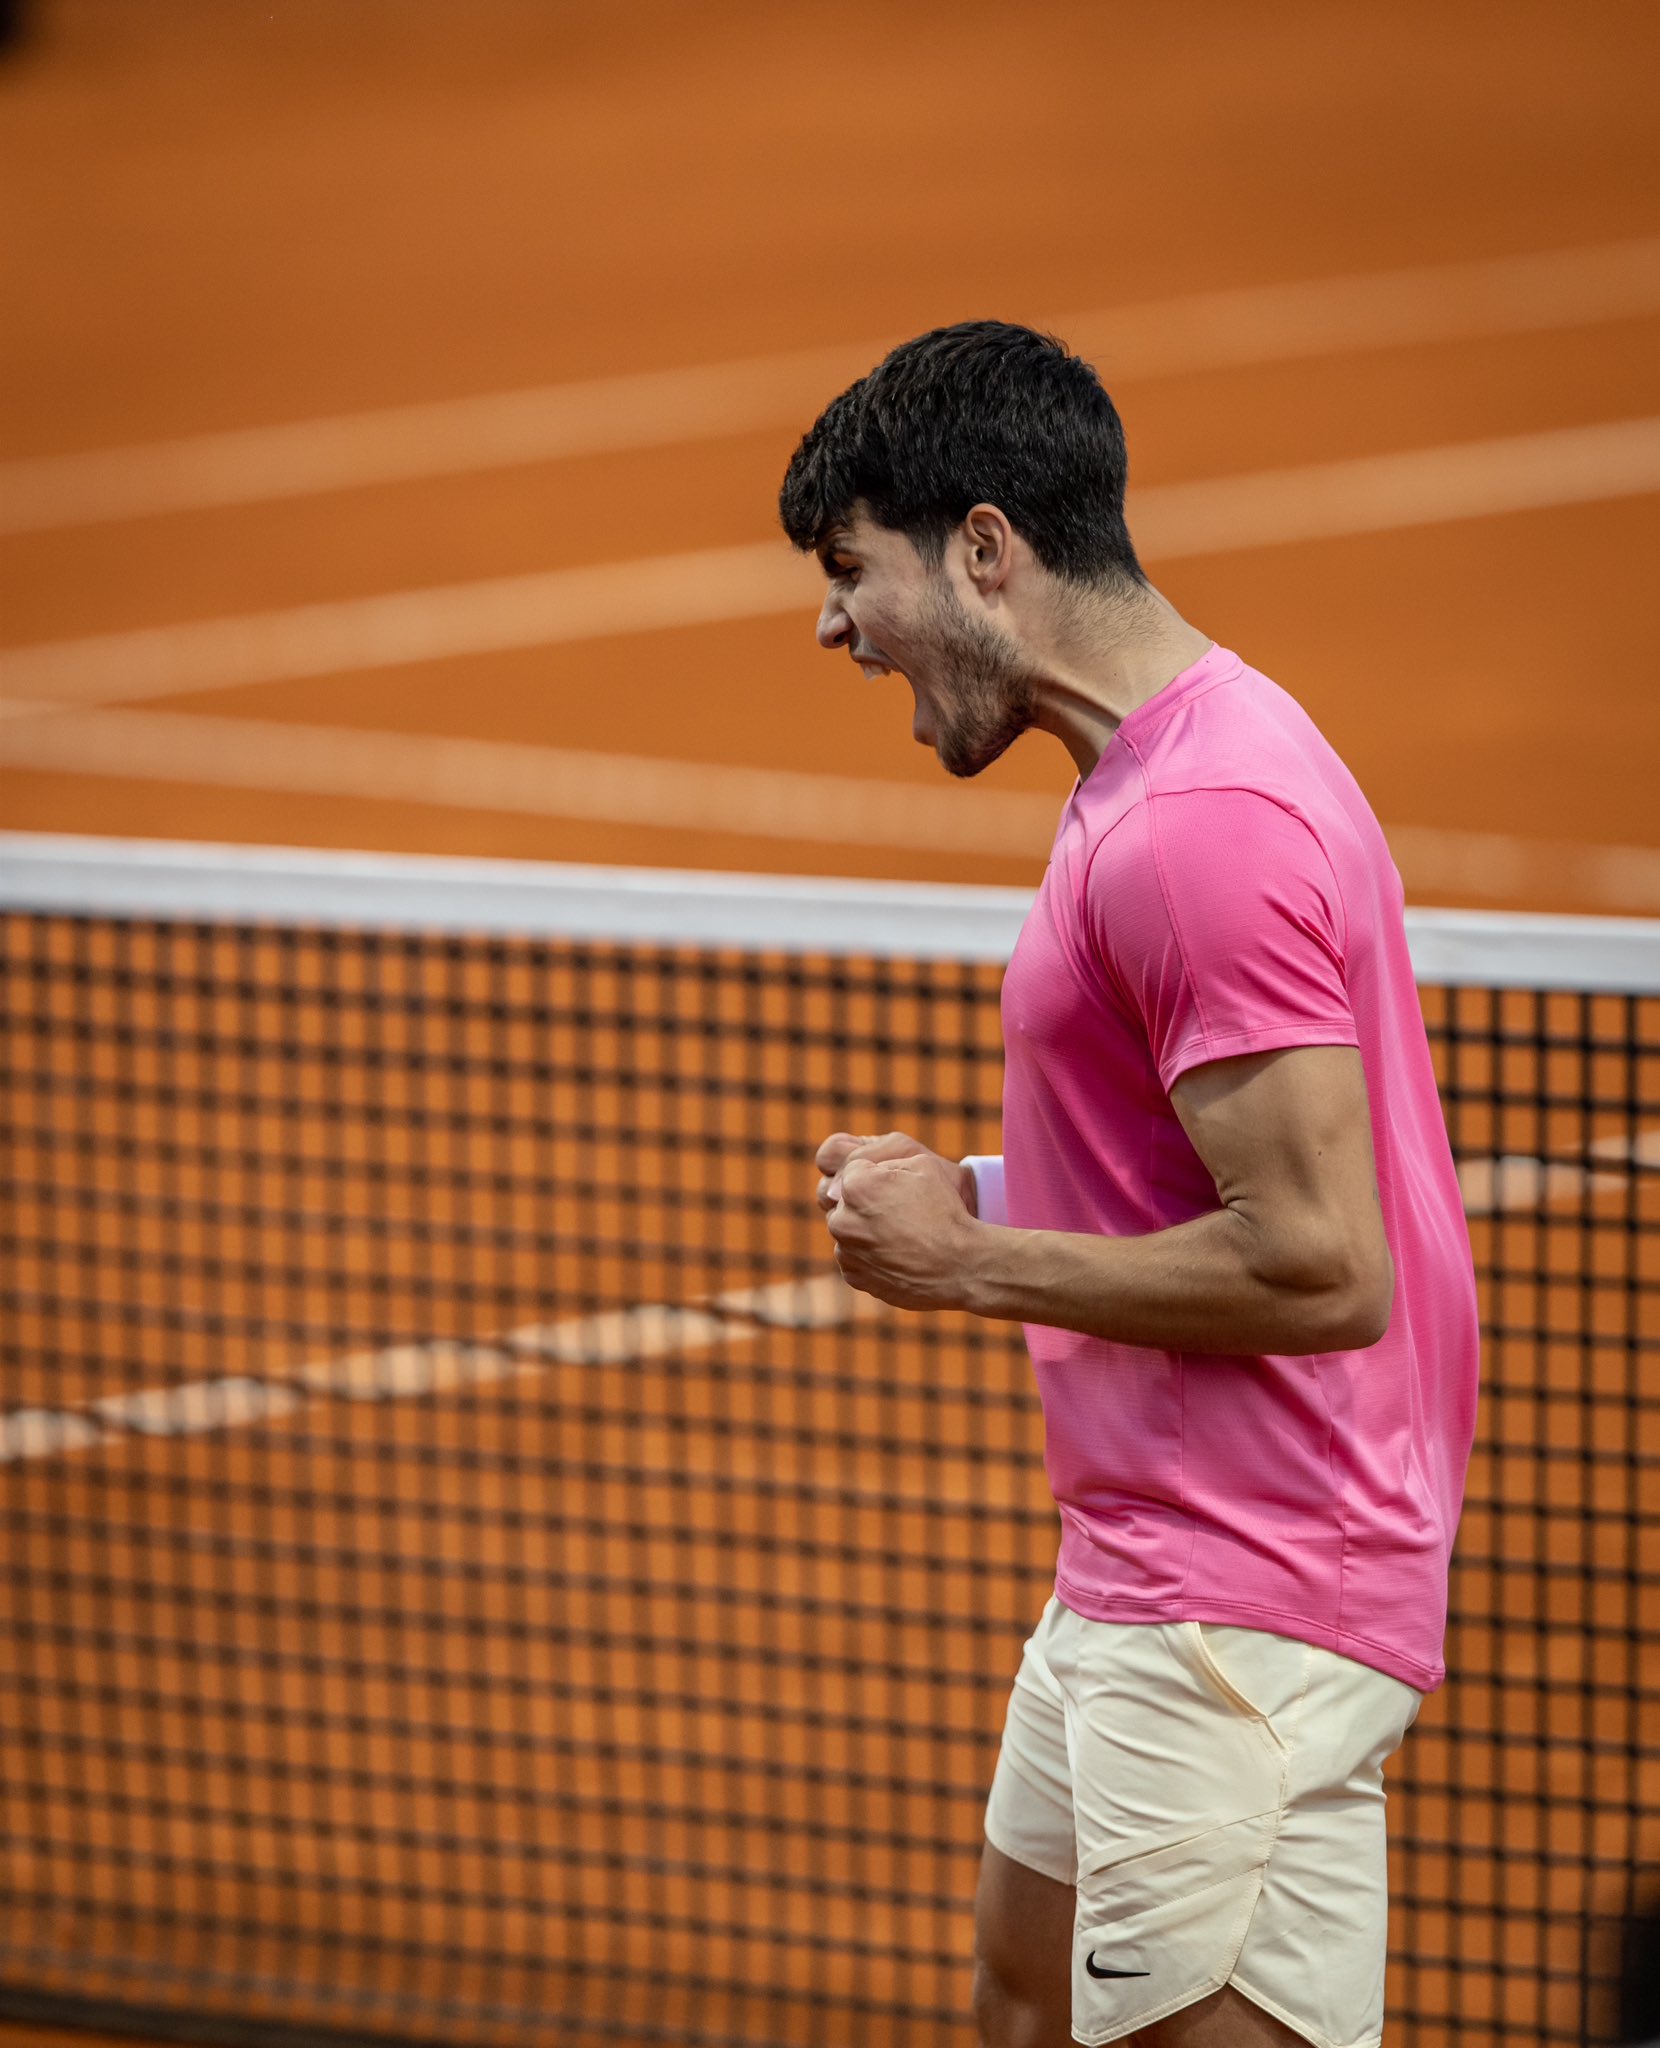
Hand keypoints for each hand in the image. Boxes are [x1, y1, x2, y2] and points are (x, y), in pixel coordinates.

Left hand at [817, 1142, 980, 1311]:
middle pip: (846, 1202)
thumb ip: (883, 1162)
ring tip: (903, 1235)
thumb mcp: (922, 1164)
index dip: (879, 1176)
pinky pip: (855, 1258)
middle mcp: (842, 1220)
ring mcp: (846, 1252)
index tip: (900, 1188)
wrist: (960, 1266)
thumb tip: (862, 1173)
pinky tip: (898, 1253)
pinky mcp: (854, 1277)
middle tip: (901, 1212)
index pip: (854, 1171)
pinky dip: (871, 1255)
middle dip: (867, 1203)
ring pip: (850, 1231)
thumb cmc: (945, 1211)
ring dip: (867, 1230)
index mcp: (855, 1187)